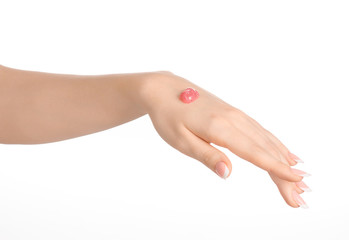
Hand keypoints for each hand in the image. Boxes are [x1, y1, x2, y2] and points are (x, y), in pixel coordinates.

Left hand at [143, 71, 309, 207]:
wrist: (164, 89)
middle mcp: (234, 119)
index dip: (276, 168)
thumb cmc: (169, 116)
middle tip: (301, 192)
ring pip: (265, 138)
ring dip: (283, 157)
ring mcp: (235, 114)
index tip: (296, 180)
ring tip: (299, 174)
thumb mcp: (181, 141)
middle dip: (285, 171)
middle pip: (265, 148)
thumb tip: (228, 173)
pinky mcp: (233, 112)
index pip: (254, 153)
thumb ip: (207, 156)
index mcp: (220, 128)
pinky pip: (259, 129)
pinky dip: (273, 142)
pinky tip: (281, 149)